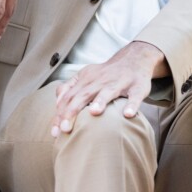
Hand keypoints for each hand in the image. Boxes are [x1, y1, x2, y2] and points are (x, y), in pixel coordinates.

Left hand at [51, 42, 167, 136]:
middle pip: (84, 95)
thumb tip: (57, 103)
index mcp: (87, 79)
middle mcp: (101, 80)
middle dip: (73, 111)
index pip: (69, 96)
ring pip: (108, 92)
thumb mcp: (86, 76)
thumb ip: (70, 88)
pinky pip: (134, 96)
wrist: (134, 59)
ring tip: (94, 112)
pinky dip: (131, 105)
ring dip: (100, 101)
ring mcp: (120, 82)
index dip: (60, 113)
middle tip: (65, 129)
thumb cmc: (107, 74)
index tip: (54, 132)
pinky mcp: (137, 87)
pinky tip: (127, 114)